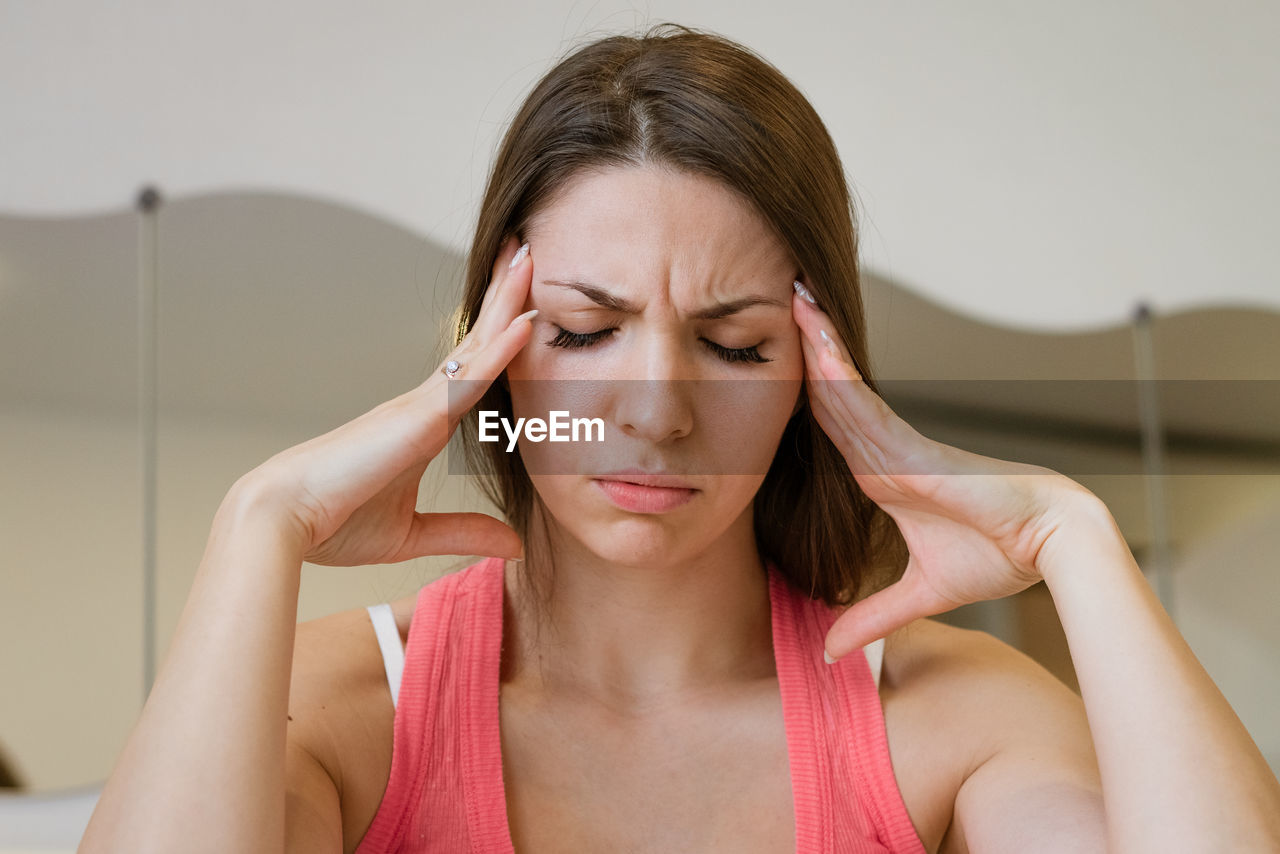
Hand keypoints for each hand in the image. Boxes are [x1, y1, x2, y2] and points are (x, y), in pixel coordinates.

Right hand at [230, 239, 537, 566]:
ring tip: (529, 258)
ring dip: (506, 301)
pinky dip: (499, 350)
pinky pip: (465, 377)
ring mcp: (419, 405)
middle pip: (475, 340)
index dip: (497, 335)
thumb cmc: (335, 521)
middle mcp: (422, 404)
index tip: (523, 304)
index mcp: (421, 425)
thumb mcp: (414, 533)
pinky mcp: (416, 418)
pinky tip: (525, 323)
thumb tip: (514, 545)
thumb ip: (465, 533)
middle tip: (527, 252)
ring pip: (474, 344)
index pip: (470, 371)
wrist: (283, 521)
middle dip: (503, 296)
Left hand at [791, 284, 1096, 660]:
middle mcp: (883, 453)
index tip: (761, 374)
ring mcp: (896, 444)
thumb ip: (873, 617)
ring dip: (813, 345)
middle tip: (764, 308)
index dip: (797, 400)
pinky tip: (813, 342)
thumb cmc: (1002, 557)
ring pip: (840, 389)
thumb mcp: (920, 595)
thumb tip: (831, 653)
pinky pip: (865, 403)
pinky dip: (837, 372)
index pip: (827, 431)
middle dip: (798, 355)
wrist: (1053, 544)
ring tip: (786, 299)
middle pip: (826, 397)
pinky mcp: (912, 446)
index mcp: (881, 478)